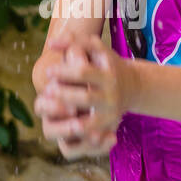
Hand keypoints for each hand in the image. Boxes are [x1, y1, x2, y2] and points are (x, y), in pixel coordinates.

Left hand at [33, 30, 127, 158]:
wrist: (133, 86)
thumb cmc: (106, 64)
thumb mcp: (96, 48)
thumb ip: (74, 41)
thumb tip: (51, 43)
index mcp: (107, 74)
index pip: (83, 72)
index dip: (63, 72)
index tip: (49, 71)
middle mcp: (111, 96)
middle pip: (85, 98)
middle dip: (64, 94)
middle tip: (48, 90)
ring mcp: (111, 115)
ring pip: (88, 124)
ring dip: (68, 122)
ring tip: (52, 115)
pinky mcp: (109, 128)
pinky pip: (92, 140)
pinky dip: (80, 139)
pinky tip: (65, 133)